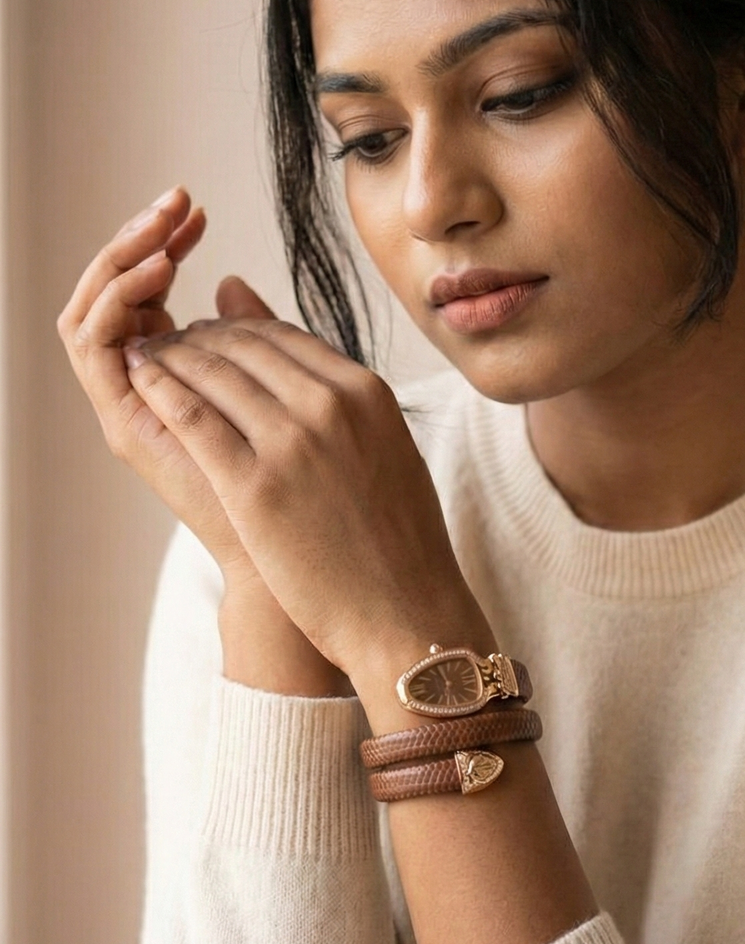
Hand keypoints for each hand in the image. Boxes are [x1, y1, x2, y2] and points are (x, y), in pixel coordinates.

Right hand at [57, 188, 276, 587]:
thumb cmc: (309, 494)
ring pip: (95, 308)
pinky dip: (117, 296)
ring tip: (162, 224)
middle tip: (175, 201)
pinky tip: (158, 265)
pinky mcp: (123, 422)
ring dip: (121, 255)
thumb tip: (231, 282)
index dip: (165, 243)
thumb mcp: (284, 392)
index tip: (195, 208)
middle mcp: (146, 392)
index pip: (146, 292)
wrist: (301, 569)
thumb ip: (256, 337)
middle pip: (117, 294)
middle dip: (141, 237)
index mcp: (179, 381)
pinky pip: (92, 341)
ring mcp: (130, 406)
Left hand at [121, 318, 493, 704]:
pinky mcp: (255, 487)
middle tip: (166, 344)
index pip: (282, 334)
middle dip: (197, 339)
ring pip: (212, 373)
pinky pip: (193, 418)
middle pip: (243, 346)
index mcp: (367, 392)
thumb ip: (342, 399)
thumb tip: (329, 367)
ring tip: (145, 359)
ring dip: (171, 358)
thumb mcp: (384, 448)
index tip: (207, 337)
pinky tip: (139, 383)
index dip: (234, 329)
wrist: (406, 615)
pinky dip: (159, 391)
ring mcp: (293, 444)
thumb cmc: (395, 542)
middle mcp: (331, 405)